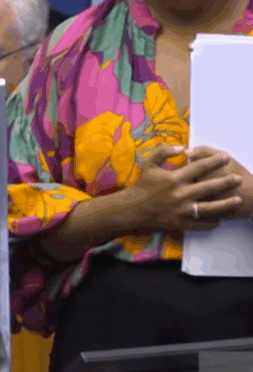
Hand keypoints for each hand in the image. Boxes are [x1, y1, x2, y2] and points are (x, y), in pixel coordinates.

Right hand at [125, 144, 242, 229]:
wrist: (132, 208)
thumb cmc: (142, 185)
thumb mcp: (149, 164)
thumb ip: (163, 151)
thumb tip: (182, 147)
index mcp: (174, 179)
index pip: (199, 167)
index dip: (214, 161)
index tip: (226, 157)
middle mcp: (180, 194)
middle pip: (208, 187)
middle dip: (226, 182)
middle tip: (239, 178)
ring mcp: (181, 210)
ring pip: (208, 208)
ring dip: (225, 204)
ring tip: (238, 200)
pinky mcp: (179, 222)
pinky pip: (199, 224)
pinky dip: (210, 222)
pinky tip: (219, 219)